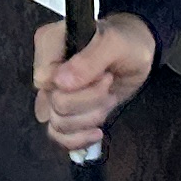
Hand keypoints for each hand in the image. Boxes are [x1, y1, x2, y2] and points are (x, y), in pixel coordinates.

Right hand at [31, 15, 152, 150]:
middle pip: (55, 103)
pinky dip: (78, 139)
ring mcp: (53, 92)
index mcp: (49, 44)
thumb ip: (89, 60)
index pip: (44, 78)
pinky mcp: (64, 111)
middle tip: (109, 84)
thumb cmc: (125, 42)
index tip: (104, 76)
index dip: (75, 86)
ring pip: (57, 123)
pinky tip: (97, 132)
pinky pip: (58, 136)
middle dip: (89, 101)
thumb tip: (60, 83)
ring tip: (108, 99)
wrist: (136, 55)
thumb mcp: (115, 44)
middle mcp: (47, 70)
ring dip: (90, 118)